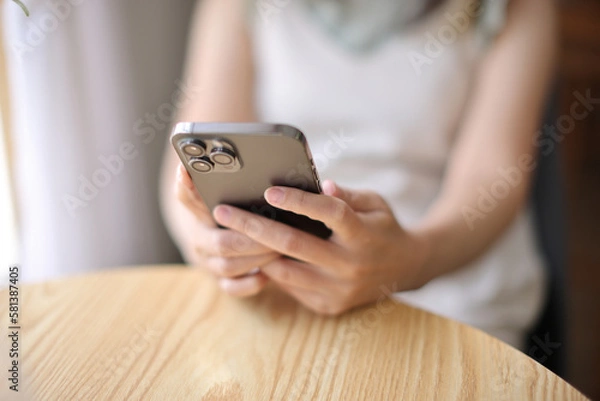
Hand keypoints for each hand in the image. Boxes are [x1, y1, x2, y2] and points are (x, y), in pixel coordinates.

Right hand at [175, 164, 278, 295]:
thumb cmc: (237, 206)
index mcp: (198, 210)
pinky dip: (249, 283)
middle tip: (276, 228)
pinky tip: (267, 275)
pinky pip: (230, 288)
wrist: (219, 235)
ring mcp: (208, 260)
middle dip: (251, 236)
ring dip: (256, 258)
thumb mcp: (234, 190)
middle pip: (219, 240)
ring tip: (281, 248)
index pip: (186, 196)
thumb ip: (237, 177)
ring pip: (227, 265)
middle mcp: (199, 235)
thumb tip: (265, 158)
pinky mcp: (220, 280)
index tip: (187, 170)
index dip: (186, 185)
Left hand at [212, 180, 429, 314]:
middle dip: (254, 227)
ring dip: (255, 252)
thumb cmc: (382, 228)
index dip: (299, 201)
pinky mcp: (329, 306)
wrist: (405, 270)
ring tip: (230, 234)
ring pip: (286, 272)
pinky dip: (273, 270)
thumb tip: (319, 185)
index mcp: (363, 234)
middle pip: (295, 245)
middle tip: (224, 212)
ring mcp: (339, 290)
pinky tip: (255, 254)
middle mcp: (351, 265)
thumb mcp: (374, 203)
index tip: (269, 191)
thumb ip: (346, 196)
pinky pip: (292, 288)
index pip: (329, 214)